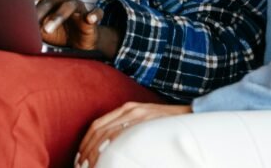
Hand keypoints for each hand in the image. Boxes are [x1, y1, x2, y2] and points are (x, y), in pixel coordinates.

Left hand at [33, 0, 117, 56]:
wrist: (77, 44)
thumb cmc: (57, 31)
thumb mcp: (41, 26)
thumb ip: (32, 21)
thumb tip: (17, 22)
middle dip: (44, 7)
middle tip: (34, 19)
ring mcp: (80, 7)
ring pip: (71, 4)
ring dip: (58, 15)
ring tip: (47, 28)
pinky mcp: (92, 19)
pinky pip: (96, 13)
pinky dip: (94, 14)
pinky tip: (89, 18)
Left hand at [76, 102, 191, 167]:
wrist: (190, 117)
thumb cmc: (166, 124)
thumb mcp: (144, 122)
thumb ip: (128, 130)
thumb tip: (111, 149)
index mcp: (126, 109)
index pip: (97, 125)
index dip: (86, 142)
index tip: (80, 157)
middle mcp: (129, 110)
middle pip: (99, 129)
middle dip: (87, 149)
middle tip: (81, 165)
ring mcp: (138, 115)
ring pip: (109, 133)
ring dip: (96, 151)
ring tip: (91, 166)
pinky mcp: (147, 121)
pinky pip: (124, 134)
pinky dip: (112, 146)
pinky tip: (106, 157)